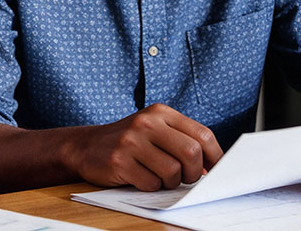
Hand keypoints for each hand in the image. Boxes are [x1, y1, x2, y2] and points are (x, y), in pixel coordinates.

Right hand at [65, 103, 222, 190]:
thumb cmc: (129, 142)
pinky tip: (141, 178)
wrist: (85, 146)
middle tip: (186, 178)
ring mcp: (131, 141)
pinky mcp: (119, 161)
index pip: (202, 134)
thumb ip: (182, 141)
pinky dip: (151, 187)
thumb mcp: (155, 131)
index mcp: (161, 112)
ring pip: (172, 172)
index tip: (215, 170)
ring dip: (171, 183)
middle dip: (194, 173)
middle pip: (191, 153)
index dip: (215, 157)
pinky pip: (151, 183)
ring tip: (160, 178)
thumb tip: (212, 168)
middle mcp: (146, 122)